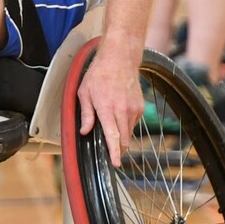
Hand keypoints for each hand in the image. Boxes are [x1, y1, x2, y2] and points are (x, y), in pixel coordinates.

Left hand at [76, 40, 145, 167]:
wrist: (119, 59)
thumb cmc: (99, 74)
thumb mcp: (84, 93)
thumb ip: (86, 114)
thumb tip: (85, 131)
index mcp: (106, 108)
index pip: (112, 136)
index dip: (114, 152)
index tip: (115, 163)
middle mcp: (122, 110)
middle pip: (124, 139)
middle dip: (119, 150)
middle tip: (112, 154)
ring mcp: (133, 108)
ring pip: (129, 132)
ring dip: (122, 136)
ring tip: (112, 125)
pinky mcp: (140, 107)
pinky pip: (133, 123)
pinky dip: (126, 125)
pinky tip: (118, 115)